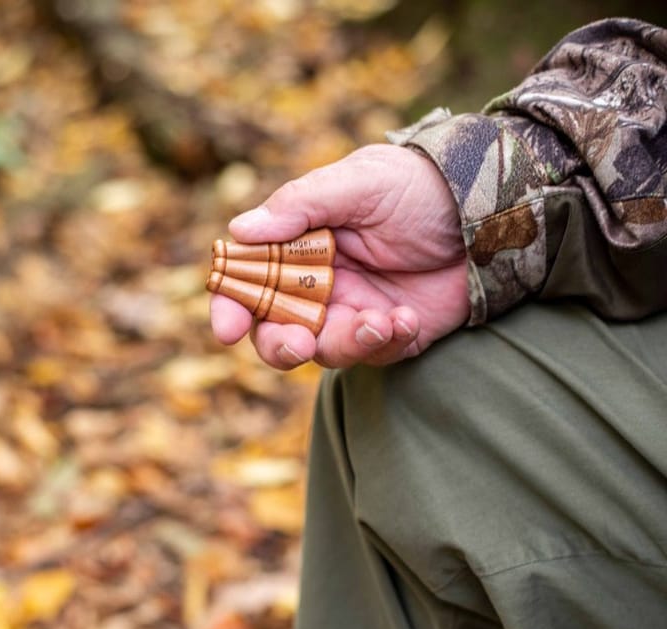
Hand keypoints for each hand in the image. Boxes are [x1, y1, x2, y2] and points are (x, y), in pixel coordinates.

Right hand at [211, 144, 469, 369]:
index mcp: (299, 245)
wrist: (490, 210)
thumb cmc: (418, 185)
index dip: (230, 308)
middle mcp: (319, 285)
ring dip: (346, 343)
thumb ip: (301, 205)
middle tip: (299, 345)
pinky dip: (387, 341)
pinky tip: (407, 317)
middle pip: (275, 331)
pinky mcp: (391, 334)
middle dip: (280, 345)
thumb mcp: (360, 183)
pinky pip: (375, 355)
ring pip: (325, 352)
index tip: (228, 329)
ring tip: (379, 320)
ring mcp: (354, 313)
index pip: (249, 283)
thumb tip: (239, 230)